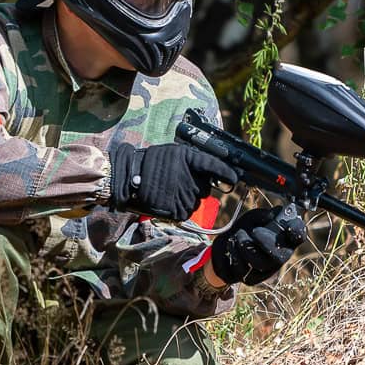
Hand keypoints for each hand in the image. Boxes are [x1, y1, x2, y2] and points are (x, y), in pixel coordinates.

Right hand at [108, 142, 237, 221]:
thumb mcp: (174, 153)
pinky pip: (186, 211)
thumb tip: (212, 172)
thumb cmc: (151, 162)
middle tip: (179, 181)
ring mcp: (184, 196)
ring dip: (187, 198)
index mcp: (190, 159)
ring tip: (170, 190)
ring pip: (196, 201)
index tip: (235, 178)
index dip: (226, 173)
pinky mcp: (178, 210)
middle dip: (197, 186)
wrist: (129, 176)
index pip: (214, 166)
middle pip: (205, 188)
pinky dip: (179, 207)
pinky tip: (168, 199)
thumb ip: (194, 161)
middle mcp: (191, 178)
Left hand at [211, 204, 306, 284]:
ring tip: (238, 235)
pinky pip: (243, 269)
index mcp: (285, 238)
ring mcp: (267, 270)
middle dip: (266, 242)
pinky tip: (232, 244)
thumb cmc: (245, 229)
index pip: (298, 236)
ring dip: (245, 245)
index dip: (298, 233)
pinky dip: (234, 253)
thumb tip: (271, 216)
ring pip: (259, 263)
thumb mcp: (253, 218)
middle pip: (281, 257)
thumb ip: (263, 216)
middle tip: (255, 231)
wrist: (225, 244)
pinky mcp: (251, 279)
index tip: (290, 228)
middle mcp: (280, 256)